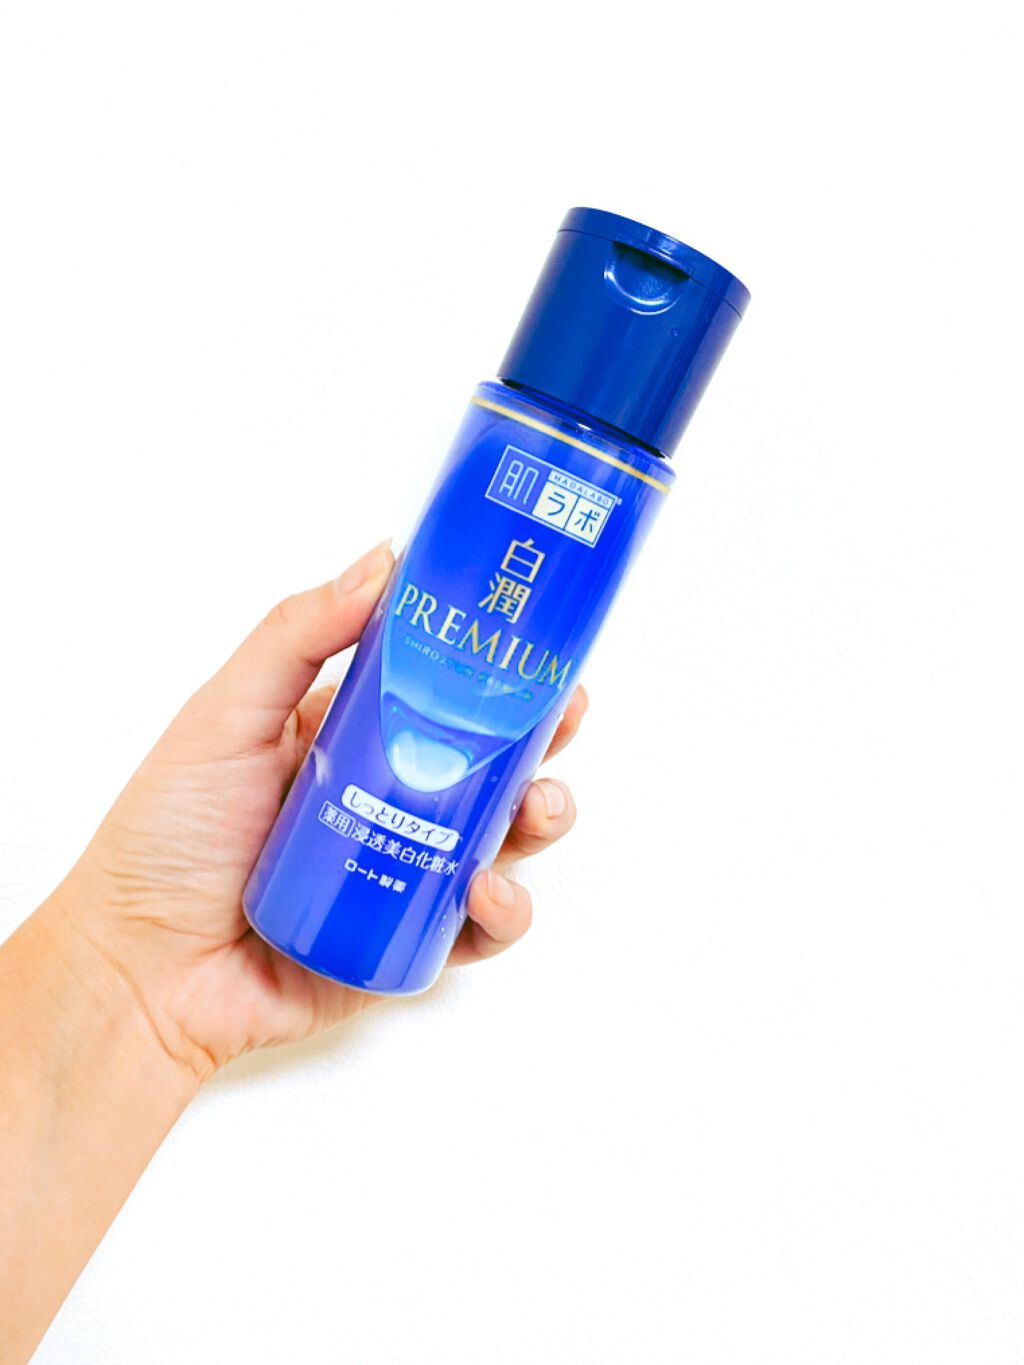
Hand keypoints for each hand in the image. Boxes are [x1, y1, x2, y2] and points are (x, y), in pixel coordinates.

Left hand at [48, 540, 584, 1083]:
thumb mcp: (225, 716)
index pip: (440, 691)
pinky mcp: (408, 944)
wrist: (139, 972)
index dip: (497, 667)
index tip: (542, 640)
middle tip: (568, 715)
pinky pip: (478, 929)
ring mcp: (403, 872)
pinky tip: (486, 891)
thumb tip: (384, 558)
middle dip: (542, 739)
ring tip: (540, 807)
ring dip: (540, 818)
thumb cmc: (166, 839)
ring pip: (502, 841)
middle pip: (490, 763)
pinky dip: (503, 912)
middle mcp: (387, 801)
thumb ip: (298, 636)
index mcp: (348, 738)